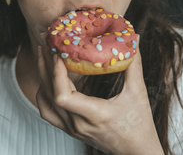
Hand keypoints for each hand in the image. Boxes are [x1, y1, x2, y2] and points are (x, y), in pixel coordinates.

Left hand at [35, 35, 163, 154]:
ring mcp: (72, 128)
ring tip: (44, 57)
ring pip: (45, 103)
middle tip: (45, 43)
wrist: (137, 152)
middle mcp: (78, 124)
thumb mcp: (139, 93)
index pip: (62, 96)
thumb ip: (134, 65)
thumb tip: (133, 39)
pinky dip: (43, 94)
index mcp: (95, 114)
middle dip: (44, 66)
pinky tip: (48, 79)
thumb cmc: (140, 125)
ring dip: (42, 78)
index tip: (58, 54)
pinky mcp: (71, 130)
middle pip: (49, 94)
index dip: (56, 74)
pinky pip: (48, 112)